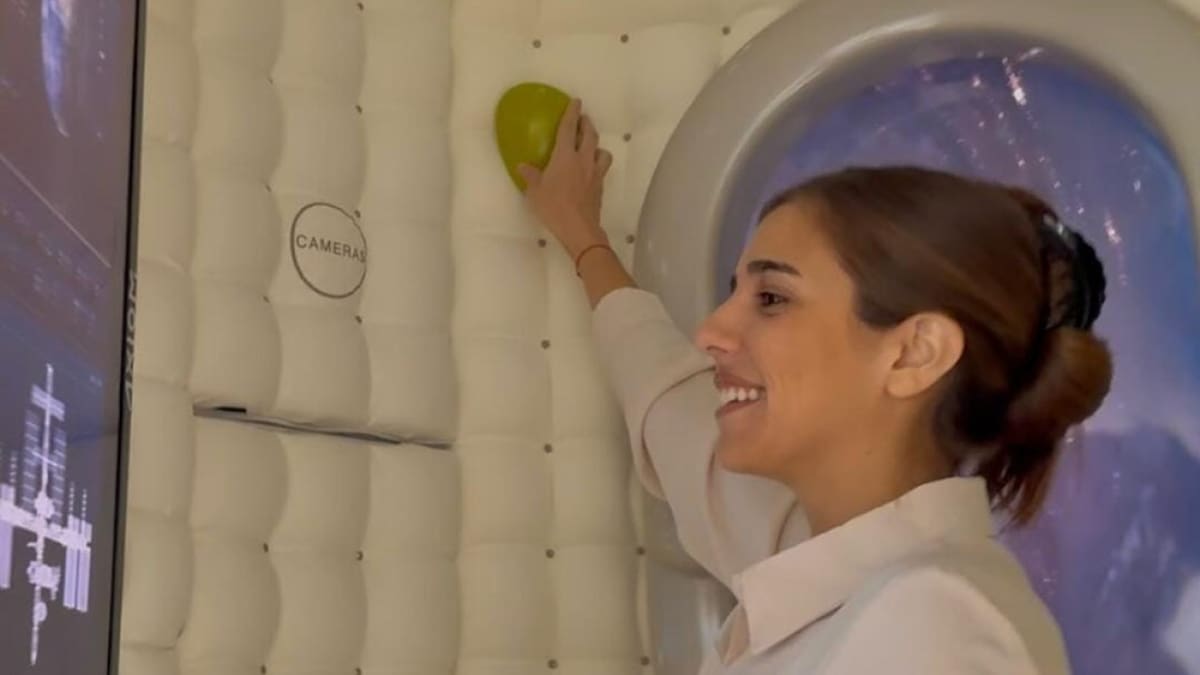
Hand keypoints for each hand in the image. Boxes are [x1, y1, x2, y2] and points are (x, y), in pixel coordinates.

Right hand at [517, 99, 613, 257]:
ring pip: (602, 151)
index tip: (576, 102)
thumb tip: (523, 166)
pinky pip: (602, 167)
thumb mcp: (536, 191)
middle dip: (587, 124)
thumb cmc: (554, 207)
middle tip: (583, 118)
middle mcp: (583, 160)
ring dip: (597, 144)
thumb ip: (531, 176)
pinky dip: (598, 162)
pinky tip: (591, 168)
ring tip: (591, 146)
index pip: (569, 129)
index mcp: (565, 156)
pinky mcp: (600, 186)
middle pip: (590, 135)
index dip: (572, 113)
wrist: (579, 228)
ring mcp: (595, 173)